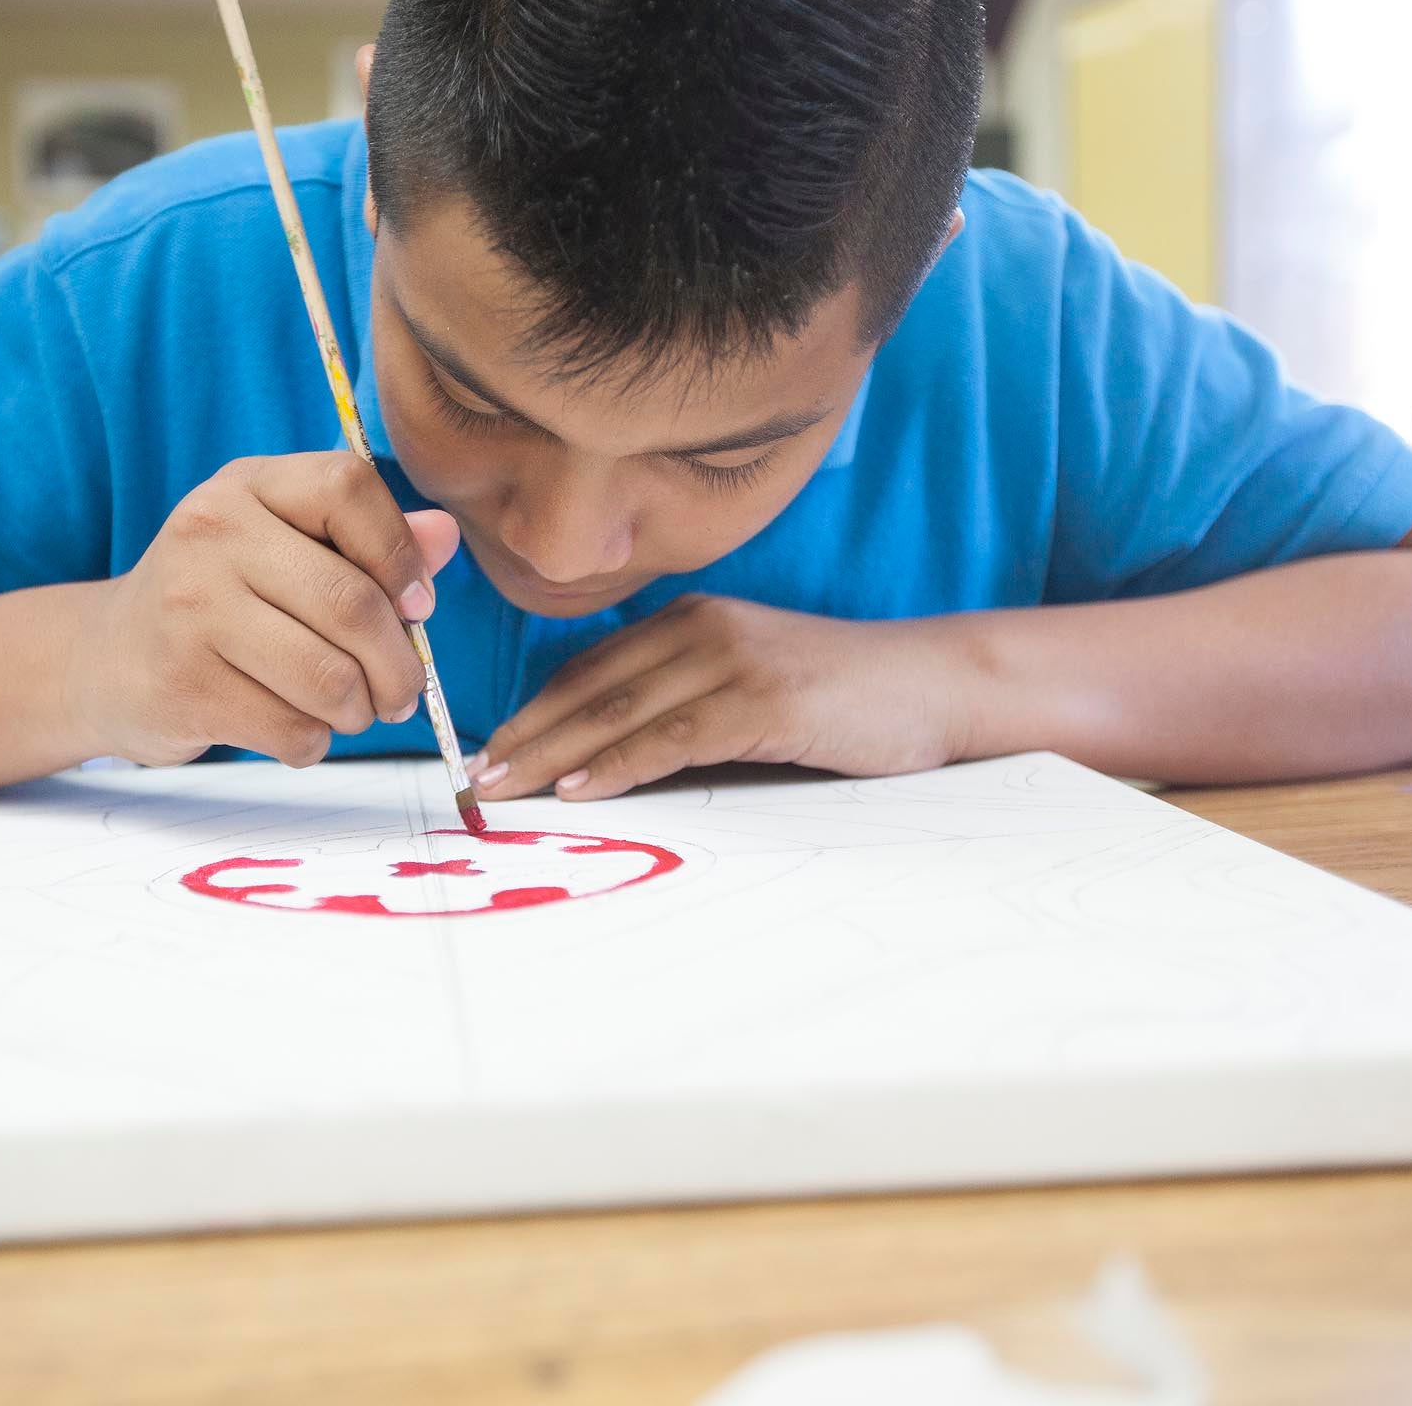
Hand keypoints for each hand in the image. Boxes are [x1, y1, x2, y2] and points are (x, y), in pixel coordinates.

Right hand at [78, 452, 458, 767]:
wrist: (107, 659)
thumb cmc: (220, 600)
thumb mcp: (283, 548)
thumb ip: (366, 541)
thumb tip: (446, 536)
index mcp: (247, 486)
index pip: (347, 487)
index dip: (400, 553)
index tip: (416, 605)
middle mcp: (211, 534)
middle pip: (351, 602)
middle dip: (398, 664)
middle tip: (401, 692)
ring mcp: (190, 610)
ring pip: (329, 678)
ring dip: (358, 711)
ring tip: (349, 710)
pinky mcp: (183, 684)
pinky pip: (292, 729)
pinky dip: (314, 742)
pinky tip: (297, 727)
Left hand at [471, 595, 981, 801]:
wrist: (936, 685)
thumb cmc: (843, 701)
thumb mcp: (751, 689)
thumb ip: (687, 707)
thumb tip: (609, 762)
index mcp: (691, 620)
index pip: (589, 669)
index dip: (533, 713)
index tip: (488, 752)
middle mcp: (703, 628)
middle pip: (590, 689)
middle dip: (526, 737)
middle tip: (475, 779)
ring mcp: (734, 659)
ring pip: (620, 711)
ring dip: (555, 755)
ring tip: (508, 789)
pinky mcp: (765, 698)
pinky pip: (674, 735)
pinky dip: (621, 764)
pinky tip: (582, 789)